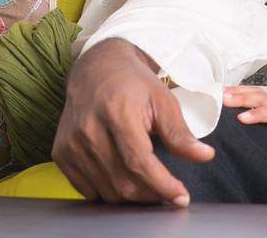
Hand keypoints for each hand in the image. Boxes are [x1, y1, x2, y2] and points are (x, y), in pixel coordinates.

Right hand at [51, 38, 212, 204]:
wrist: (96, 69)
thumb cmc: (133, 84)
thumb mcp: (163, 100)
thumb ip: (180, 133)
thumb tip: (204, 156)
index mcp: (116, 111)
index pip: (139, 162)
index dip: (162, 185)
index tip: (181, 197)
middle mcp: (88, 128)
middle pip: (123, 181)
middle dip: (152, 194)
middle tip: (168, 193)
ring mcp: (71, 142)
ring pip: (107, 190)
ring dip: (133, 196)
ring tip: (149, 186)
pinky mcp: (61, 152)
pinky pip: (88, 189)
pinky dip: (109, 192)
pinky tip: (124, 180)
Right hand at [223, 86, 266, 174]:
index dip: (258, 114)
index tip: (241, 118)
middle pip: (263, 98)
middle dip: (243, 97)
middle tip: (222, 99)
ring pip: (259, 95)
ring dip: (240, 92)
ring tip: (220, 93)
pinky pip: (258, 100)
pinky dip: (243, 95)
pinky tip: (230, 97)